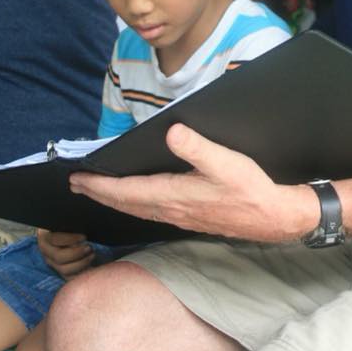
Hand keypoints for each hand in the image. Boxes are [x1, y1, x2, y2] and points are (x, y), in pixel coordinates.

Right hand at [37, 228, 94, 278]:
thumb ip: (72, 223)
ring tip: (92, 254)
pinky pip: (70, 278)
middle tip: (89, 247)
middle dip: (77, 253)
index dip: (70, 239)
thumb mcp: (70, 223)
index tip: (84, 237)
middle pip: (58, 257)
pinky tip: (90, 265)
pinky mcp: (61, 272)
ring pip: (64, 270)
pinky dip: (81, 272)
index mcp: (45, 236)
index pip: (54, 239)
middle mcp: (46, 251)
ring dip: (81, 263)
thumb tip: (80, 222)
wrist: (75, 235)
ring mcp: (53, 263)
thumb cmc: (73, 227)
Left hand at [69, 123, 316, 242]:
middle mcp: (171, 209)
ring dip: (114, 201)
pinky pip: (150, 213)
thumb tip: (172, 131)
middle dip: (99, 194)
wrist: (274, 217)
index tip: (77, 179)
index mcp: (173, 194)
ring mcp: (180, 217)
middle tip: (77, 186)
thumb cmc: (252, 189)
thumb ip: (198, 147)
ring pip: (136, 210)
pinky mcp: (190, 218)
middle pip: (124, 204)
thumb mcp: (227, 162)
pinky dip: (133, 205)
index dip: (99, 185)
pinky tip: (135, 201)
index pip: (125, 191)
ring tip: (99, 192)